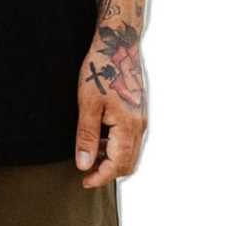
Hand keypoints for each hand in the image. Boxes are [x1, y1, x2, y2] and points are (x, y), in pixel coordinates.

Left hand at [75, 26, 147, 187]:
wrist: (118, 43)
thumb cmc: (101, 69)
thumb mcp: (87, 103)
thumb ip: (88, 137)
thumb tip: (85, 165)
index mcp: (129, 127)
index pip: (118, 165)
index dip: (101, 177)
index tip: (84, 182)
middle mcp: (140, 126)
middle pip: (128, 163)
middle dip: (108, 172)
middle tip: (86, 171)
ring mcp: (142, 118)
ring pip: (131, 152)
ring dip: (113, 159)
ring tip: (90, 153)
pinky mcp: (139, 110)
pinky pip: (131, 139)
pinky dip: (117, 146)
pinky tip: (101, 137)